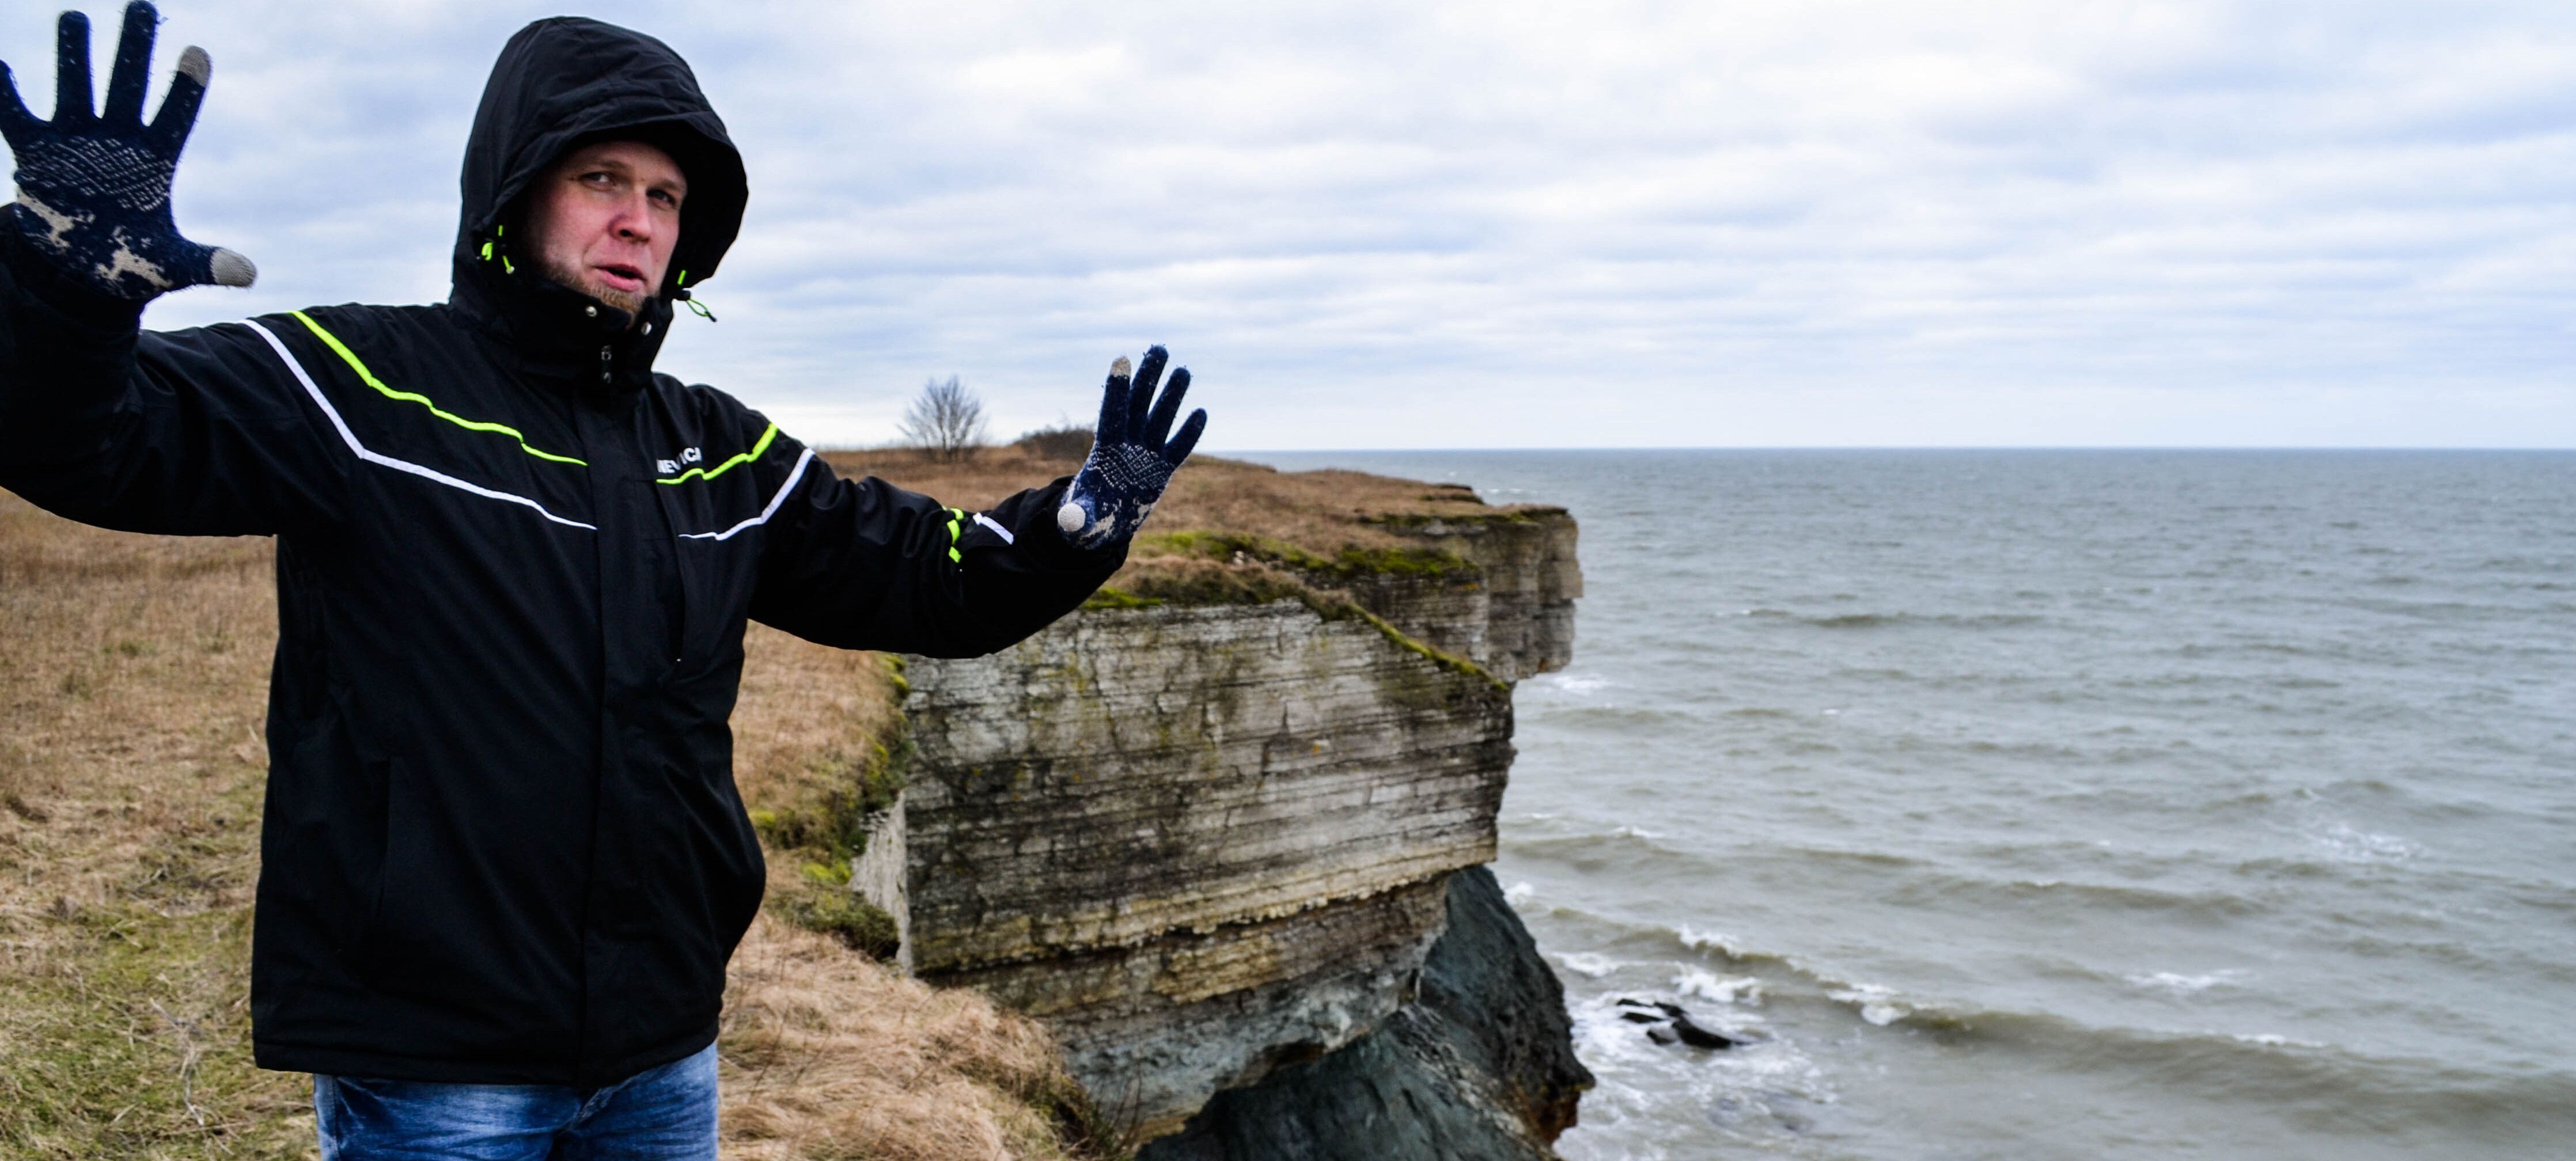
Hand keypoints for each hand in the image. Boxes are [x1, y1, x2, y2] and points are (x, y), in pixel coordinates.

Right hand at [1, 2, 252, 298]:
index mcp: (155, 161)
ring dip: (73, 53)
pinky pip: (16, 115)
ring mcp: (75, 140)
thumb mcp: (170, 264)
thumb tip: (247, 275)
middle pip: (128, 84)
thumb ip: (206, 263)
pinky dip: (4, 92)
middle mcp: (116, 140)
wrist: (81, 271)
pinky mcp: (36, 152)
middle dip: (133, 47)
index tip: (198, 51)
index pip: (175, 116)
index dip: (185, 88)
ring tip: (74, 16)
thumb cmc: (133, 261)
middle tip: (141, 7)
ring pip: (75, 86)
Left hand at [1057, 346, 1206, 548]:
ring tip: (1183, 370)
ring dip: (1172, 396)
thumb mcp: (1079, 520)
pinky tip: (1200, 413)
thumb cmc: (1086, 518)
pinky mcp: (1161, 469)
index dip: (1117, 389)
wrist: (1102, 525)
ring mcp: (1146, 455)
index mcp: (1105, 452)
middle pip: (1139, 405)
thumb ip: (1077, 517)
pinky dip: (1189, 432)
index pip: (1113, 414)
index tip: (1122, 359)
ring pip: (1161, 419)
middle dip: (1149, 378)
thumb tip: (1072, 520)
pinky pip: (1178, 448)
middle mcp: (1127, 446)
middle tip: (1160, 349)